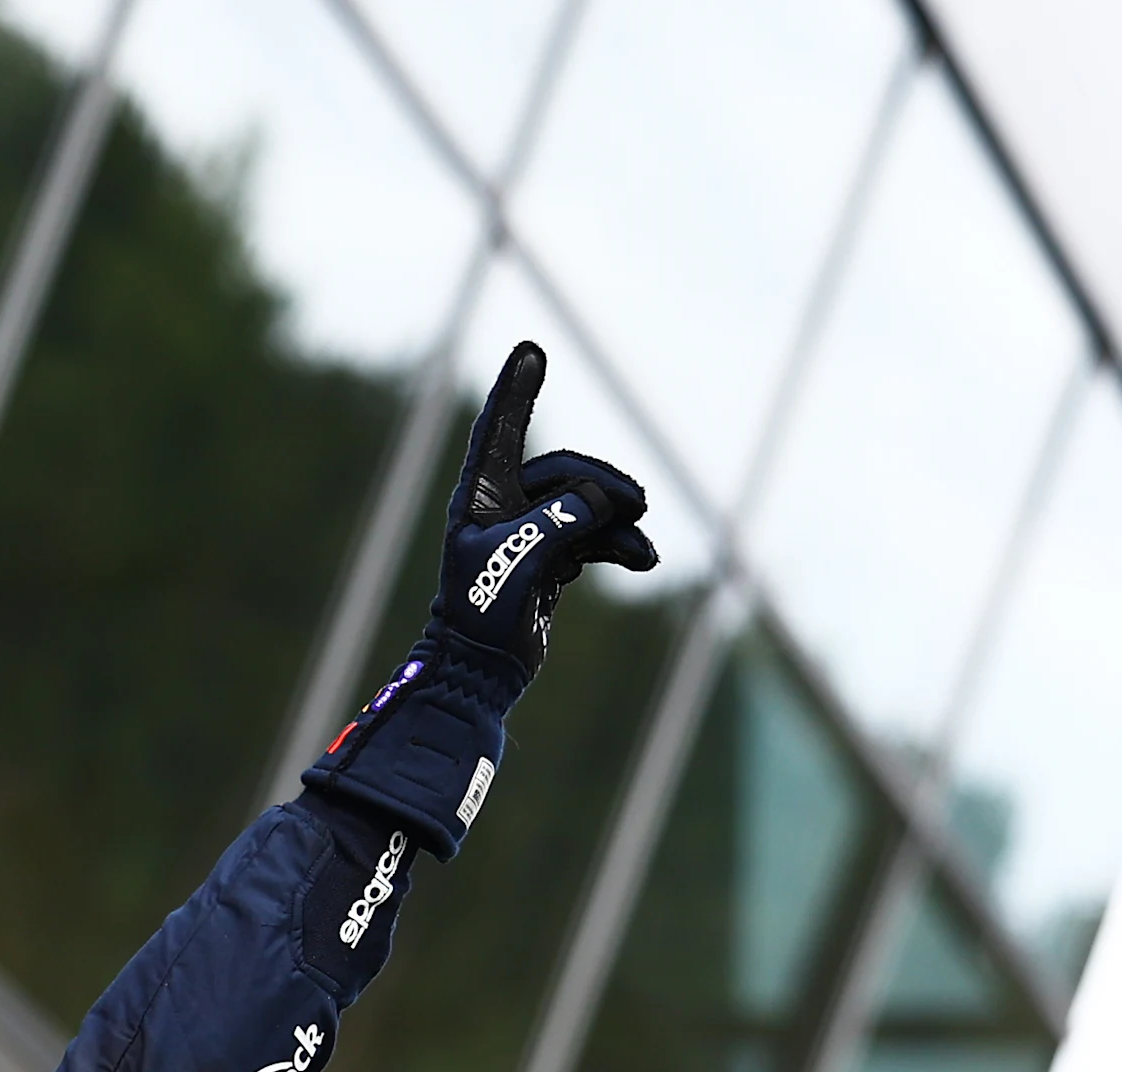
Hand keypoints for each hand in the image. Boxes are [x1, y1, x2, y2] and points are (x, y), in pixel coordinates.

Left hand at [432, 341, 658, 674]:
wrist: (481, 670)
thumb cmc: (483, 613)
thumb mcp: (519, 558)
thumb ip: (561, 518)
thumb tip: (602, 502)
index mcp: (480, 497)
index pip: (500, 431)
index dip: (516, 391)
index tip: (530, 351)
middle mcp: (503, 508)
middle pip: (566, 472)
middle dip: (604, 485)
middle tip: (639, 505)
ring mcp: (528, 533)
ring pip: (586, 504)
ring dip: (618, 518)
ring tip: (641, 545)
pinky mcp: (550, 559)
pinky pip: (593, 535)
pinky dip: (618, 543)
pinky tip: (641, 560)